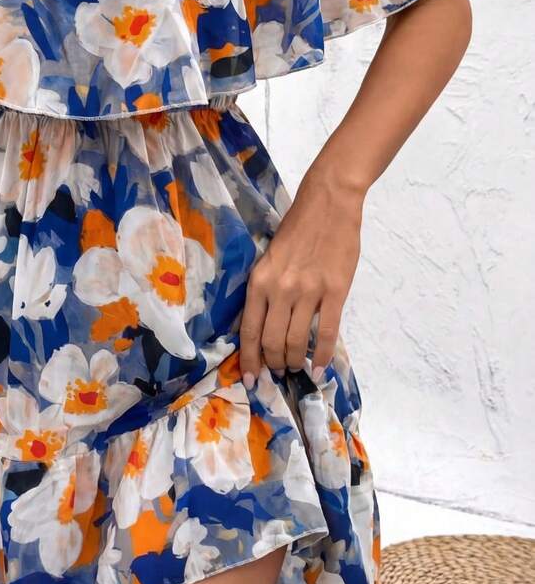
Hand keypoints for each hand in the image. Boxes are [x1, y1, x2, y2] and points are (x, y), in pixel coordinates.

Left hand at [239, 174, 364, 387]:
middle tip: (279, 370)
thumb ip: (265, 290)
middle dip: (274, 363)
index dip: (249, 360)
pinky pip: (326, 333)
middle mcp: (280, 290)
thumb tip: (264, 326)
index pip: (249, 331)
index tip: (251, 380)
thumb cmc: (297, 228)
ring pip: (297, 342)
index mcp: (259, 281)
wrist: (328, 203)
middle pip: (272, 342)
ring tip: (296, 367)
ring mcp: (308, 292)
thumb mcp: (269, 259)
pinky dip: (322, 355)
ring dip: (295, 361)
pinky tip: (319, 367)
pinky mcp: (335, 292)